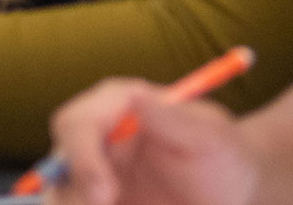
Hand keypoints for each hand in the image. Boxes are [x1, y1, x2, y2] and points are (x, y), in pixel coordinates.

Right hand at [47, 80, 254, 204]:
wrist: (233, 191)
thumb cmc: (225, 156)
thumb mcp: (214, 139)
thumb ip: (176, 120)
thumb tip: (137, 98)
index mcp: (115, 105)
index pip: (77, 125)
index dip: (83, 160)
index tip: (105, 195)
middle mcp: (96, 136)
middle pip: (59, 165)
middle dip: (77, 195)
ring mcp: (94, 170)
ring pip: (62, 196)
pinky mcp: (99, 197)